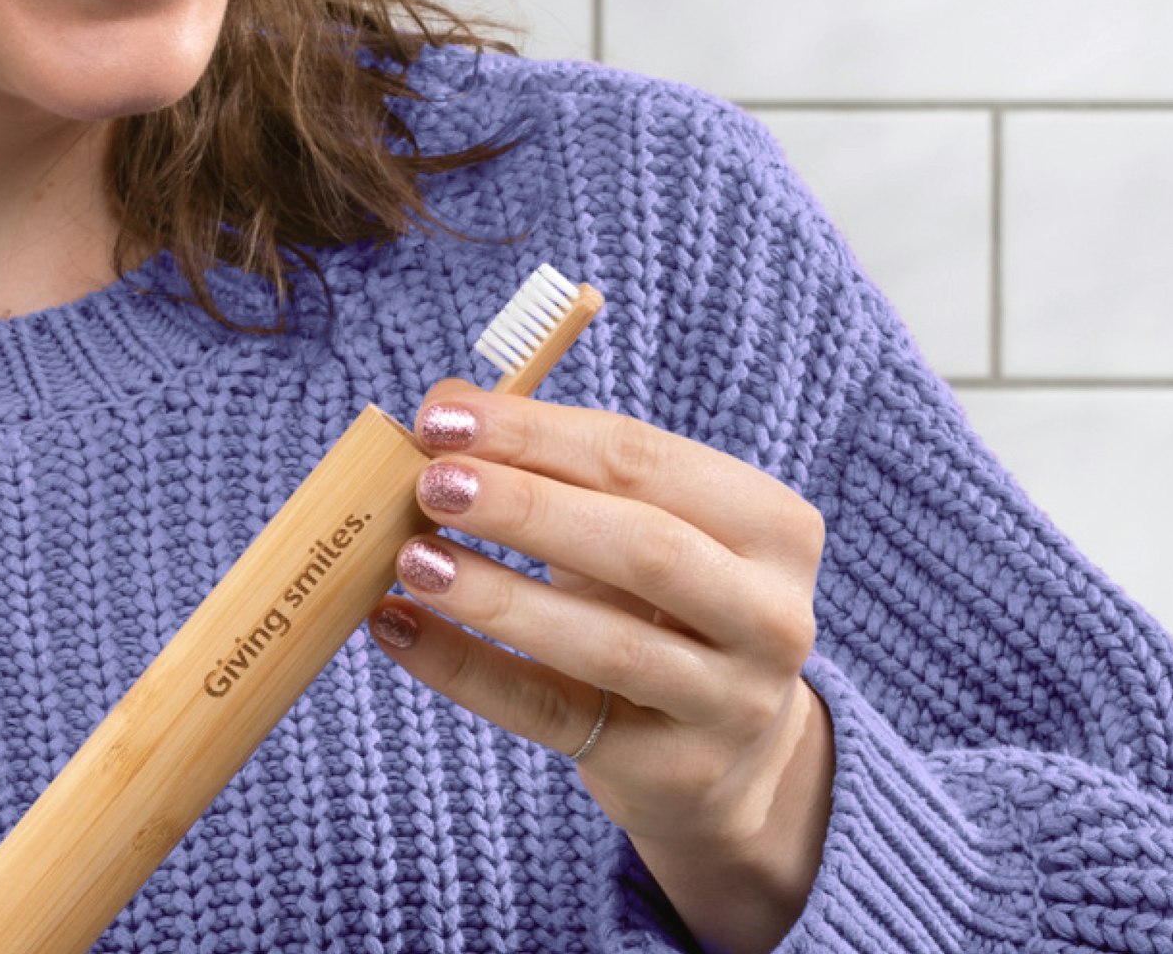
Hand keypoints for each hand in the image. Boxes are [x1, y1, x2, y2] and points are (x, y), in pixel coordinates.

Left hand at [367, 379, 835, 952]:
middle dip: (527, 508)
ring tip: (411, 560)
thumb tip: (446, 402)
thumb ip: (550, 461)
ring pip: (605, 643)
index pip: (645, 461)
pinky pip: (551, 712)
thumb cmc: (664, 605)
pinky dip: (465, 668)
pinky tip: (398, 628)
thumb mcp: (633, 524)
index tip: (442, 418)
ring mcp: (731, 703)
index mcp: (773, 526)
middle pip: (643, 547)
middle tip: (431, 485)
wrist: (730, 754)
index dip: (537, 434)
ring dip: (497, 595)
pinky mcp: (670, 770)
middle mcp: (772, 615)